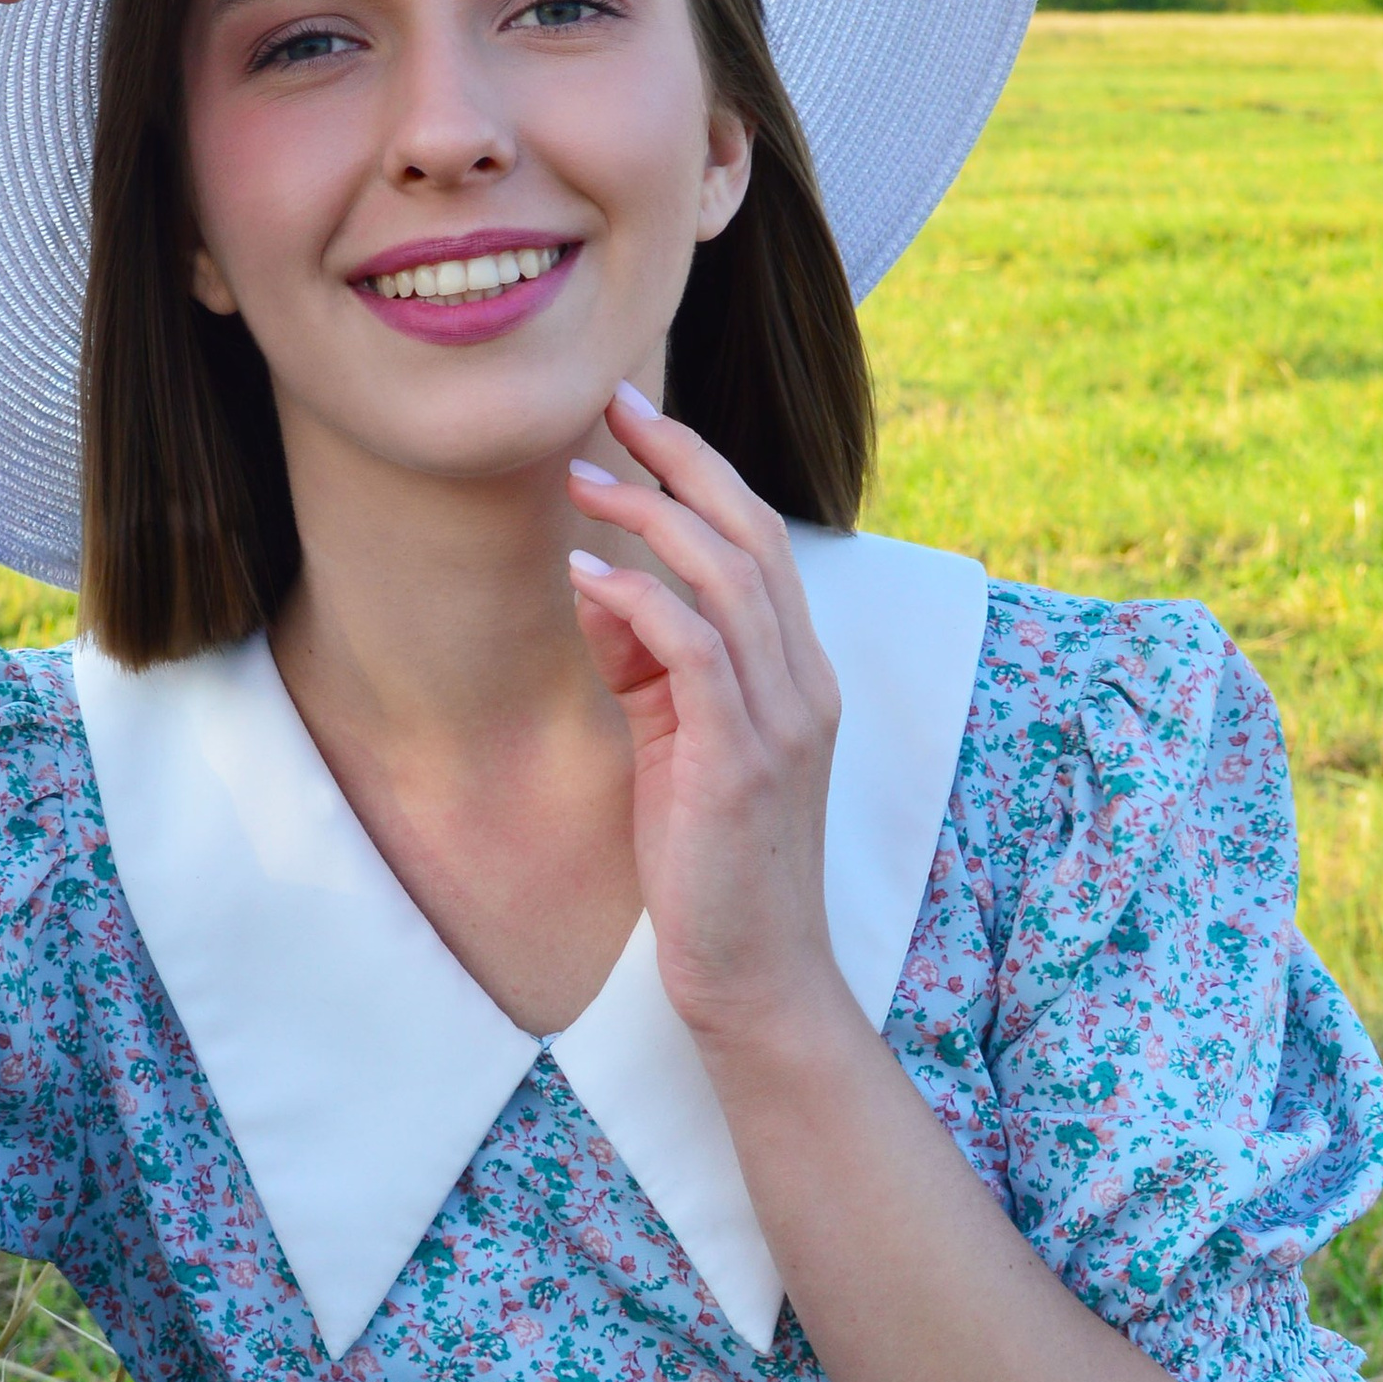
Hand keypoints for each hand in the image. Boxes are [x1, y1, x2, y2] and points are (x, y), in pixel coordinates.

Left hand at [565, 390, 854, 1058]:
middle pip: (752, 533)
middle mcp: (803, 682)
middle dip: (682, 458)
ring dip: (649, 517)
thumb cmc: (713, 866)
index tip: (638, 418)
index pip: (759, 541)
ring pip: (728, 577)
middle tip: (612, 405)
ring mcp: (779, 719)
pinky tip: (585, 574)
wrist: (757, 976)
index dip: (701, 470)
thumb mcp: (676, 743)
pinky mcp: (739, 759)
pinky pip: (696, 650)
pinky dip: (640, 599)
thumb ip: (646, 663)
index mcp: (799, 673)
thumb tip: (596, 581)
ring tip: (579, 481)